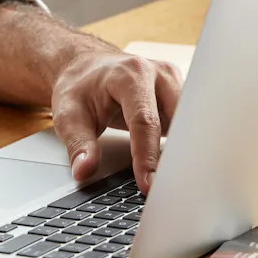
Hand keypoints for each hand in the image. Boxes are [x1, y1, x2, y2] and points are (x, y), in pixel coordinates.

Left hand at [50, 47, 182, 191]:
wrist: (86, 68)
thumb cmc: (79, 88)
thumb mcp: (68, 114)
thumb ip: (78, 144)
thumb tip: (84, 171)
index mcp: (131, 75)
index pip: (145, 122)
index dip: (147, 157)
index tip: (147, 184)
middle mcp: (158, 74)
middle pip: (177, 120)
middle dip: (176, 155)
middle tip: (168, 188)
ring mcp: (172, 82)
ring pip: (188, 121)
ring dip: (183, 150)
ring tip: (175, 181)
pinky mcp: (178, 94)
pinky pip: (187, 122)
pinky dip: (182, 144)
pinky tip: (176, 166)